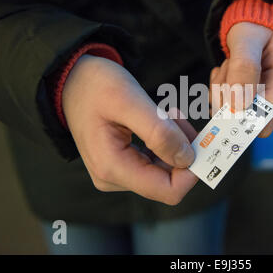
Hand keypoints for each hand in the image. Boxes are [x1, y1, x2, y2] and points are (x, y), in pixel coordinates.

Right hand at [62, 54, 197, 204]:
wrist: (71, 80)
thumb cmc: (95, 86)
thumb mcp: (130, 101)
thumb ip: (159, 132)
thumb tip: (187, 158)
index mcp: (113, 167)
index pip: (168, 191)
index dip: (191, 171)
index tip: (200, 140)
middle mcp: (114, 178)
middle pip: (169, 180)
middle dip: (183, 150)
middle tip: (179, 116)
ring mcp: (117, 172)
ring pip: (165, 169)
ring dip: (175, 142)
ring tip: (168, 112)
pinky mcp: (122, 162)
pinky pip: (156, 160)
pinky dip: (166, 141)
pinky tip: (162, 118)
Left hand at [210, 22, 272, 136]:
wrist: (258, 24)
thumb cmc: (257, 26)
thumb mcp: (247, 38)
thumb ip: (243, 67)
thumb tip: (238, 106)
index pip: (265, 121)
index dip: (240, 119)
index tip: (224, 100)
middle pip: (246, 117)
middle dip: (227, 95)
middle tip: (228, 67)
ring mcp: (269, 99)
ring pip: (233, 112)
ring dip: (221, 88)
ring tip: (229, 64)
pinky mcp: (255, 100)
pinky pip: (228, 106)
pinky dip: (220, 89)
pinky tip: (226, 71)